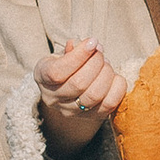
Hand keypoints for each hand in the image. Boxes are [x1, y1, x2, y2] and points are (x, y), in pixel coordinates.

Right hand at [35, 34, 131, 149]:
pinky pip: (109, 104)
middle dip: (96, 63)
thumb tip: (93, 45)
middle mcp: (53, 98)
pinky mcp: (91, 117)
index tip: (92, 41)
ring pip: (94, 95)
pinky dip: (117, 87)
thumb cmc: (65, 66)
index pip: (57, 72)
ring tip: (106, 64)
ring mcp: (71, 111)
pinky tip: (114, 77)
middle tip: (100, 52)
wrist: (66, 89)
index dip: (78, 56)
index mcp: (42, 77)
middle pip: (78, 84)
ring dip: (106, 74)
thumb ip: (74, 49)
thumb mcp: (61, 53)